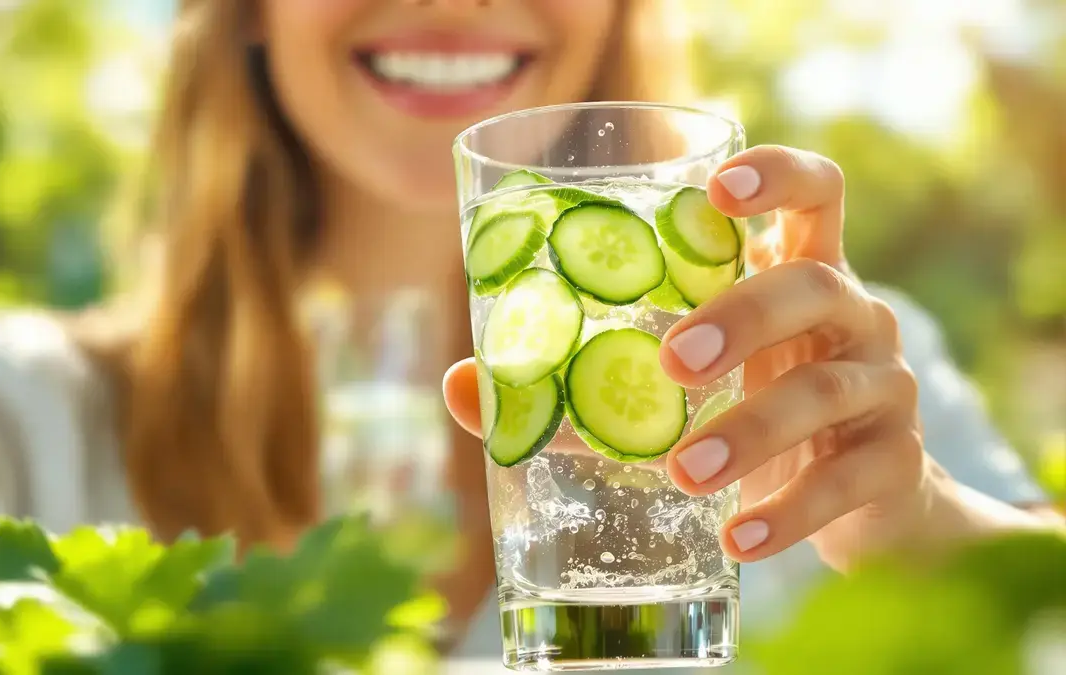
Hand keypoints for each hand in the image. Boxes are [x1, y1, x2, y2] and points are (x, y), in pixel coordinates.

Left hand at [444, 145, 933, 571]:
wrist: (866, 500)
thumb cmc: (757, 409)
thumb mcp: (691, 380)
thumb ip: (583, 377)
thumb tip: (461, 385)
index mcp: (798, 273)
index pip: (815, 192)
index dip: (776, 175)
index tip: (716, 189)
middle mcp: (851, 313)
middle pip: (813, 284)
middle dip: (742, 317)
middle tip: (673, 364)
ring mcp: (883, 384)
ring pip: (827, 389)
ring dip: (752, 430)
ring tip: (685, 473)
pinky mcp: (898, 461)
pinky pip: (849, 479)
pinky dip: (791, 511)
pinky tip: (741, 539)